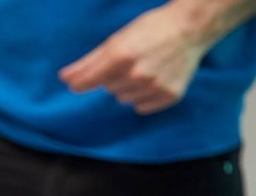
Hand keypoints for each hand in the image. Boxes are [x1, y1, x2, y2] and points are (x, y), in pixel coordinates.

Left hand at [60, 4, 209, 114]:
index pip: (89, 81)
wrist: (191, 28)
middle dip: (114, 77)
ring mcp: (154, 87)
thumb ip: (89, 62)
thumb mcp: (117, 39)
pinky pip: (141, 107)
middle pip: (108, 88)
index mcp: (121, 57)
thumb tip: (64, 79)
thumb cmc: (151, 29)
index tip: (76, 83)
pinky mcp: (169, 96)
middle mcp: (137, 74)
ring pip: (124, 99)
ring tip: (145, 68)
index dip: (81, 82)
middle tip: (131, 61)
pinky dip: (144, 97)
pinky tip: (154, 80)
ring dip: (129, 88)